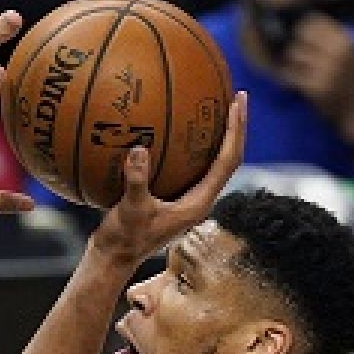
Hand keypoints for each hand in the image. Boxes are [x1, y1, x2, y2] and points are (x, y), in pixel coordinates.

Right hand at [91, 92, 249, 263]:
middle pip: (229, 159)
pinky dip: (195, 144)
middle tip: (238, 96)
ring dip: (221, 135)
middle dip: (236, 128)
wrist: (114, 257)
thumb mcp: (130, 209)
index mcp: (199, 202)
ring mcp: (189, 198)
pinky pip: (194, 165)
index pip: (227, 162)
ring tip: (220, 107)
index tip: (237, 104)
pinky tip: (182, 128)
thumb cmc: (124, 239)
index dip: (235, 132)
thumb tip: (139, 149)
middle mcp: (200, 199)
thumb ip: (137, 181)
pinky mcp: (177, 197)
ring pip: (215, 162)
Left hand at [278, 14, 353, 148]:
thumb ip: (331, 37)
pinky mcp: (315, 88)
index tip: (302, 37)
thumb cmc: (351, 79)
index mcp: (346, 42)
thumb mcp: (349, 52)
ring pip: (294, 54)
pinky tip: (297, 83)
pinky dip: (290, 78)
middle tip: (300, 56)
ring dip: (292, 62)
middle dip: (297, 44)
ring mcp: (326, 71)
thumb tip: (302, 20)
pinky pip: (291, 74)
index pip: (315, 21)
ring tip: (302, 71)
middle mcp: (337, 53)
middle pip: (301, 35)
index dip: (304, 28)